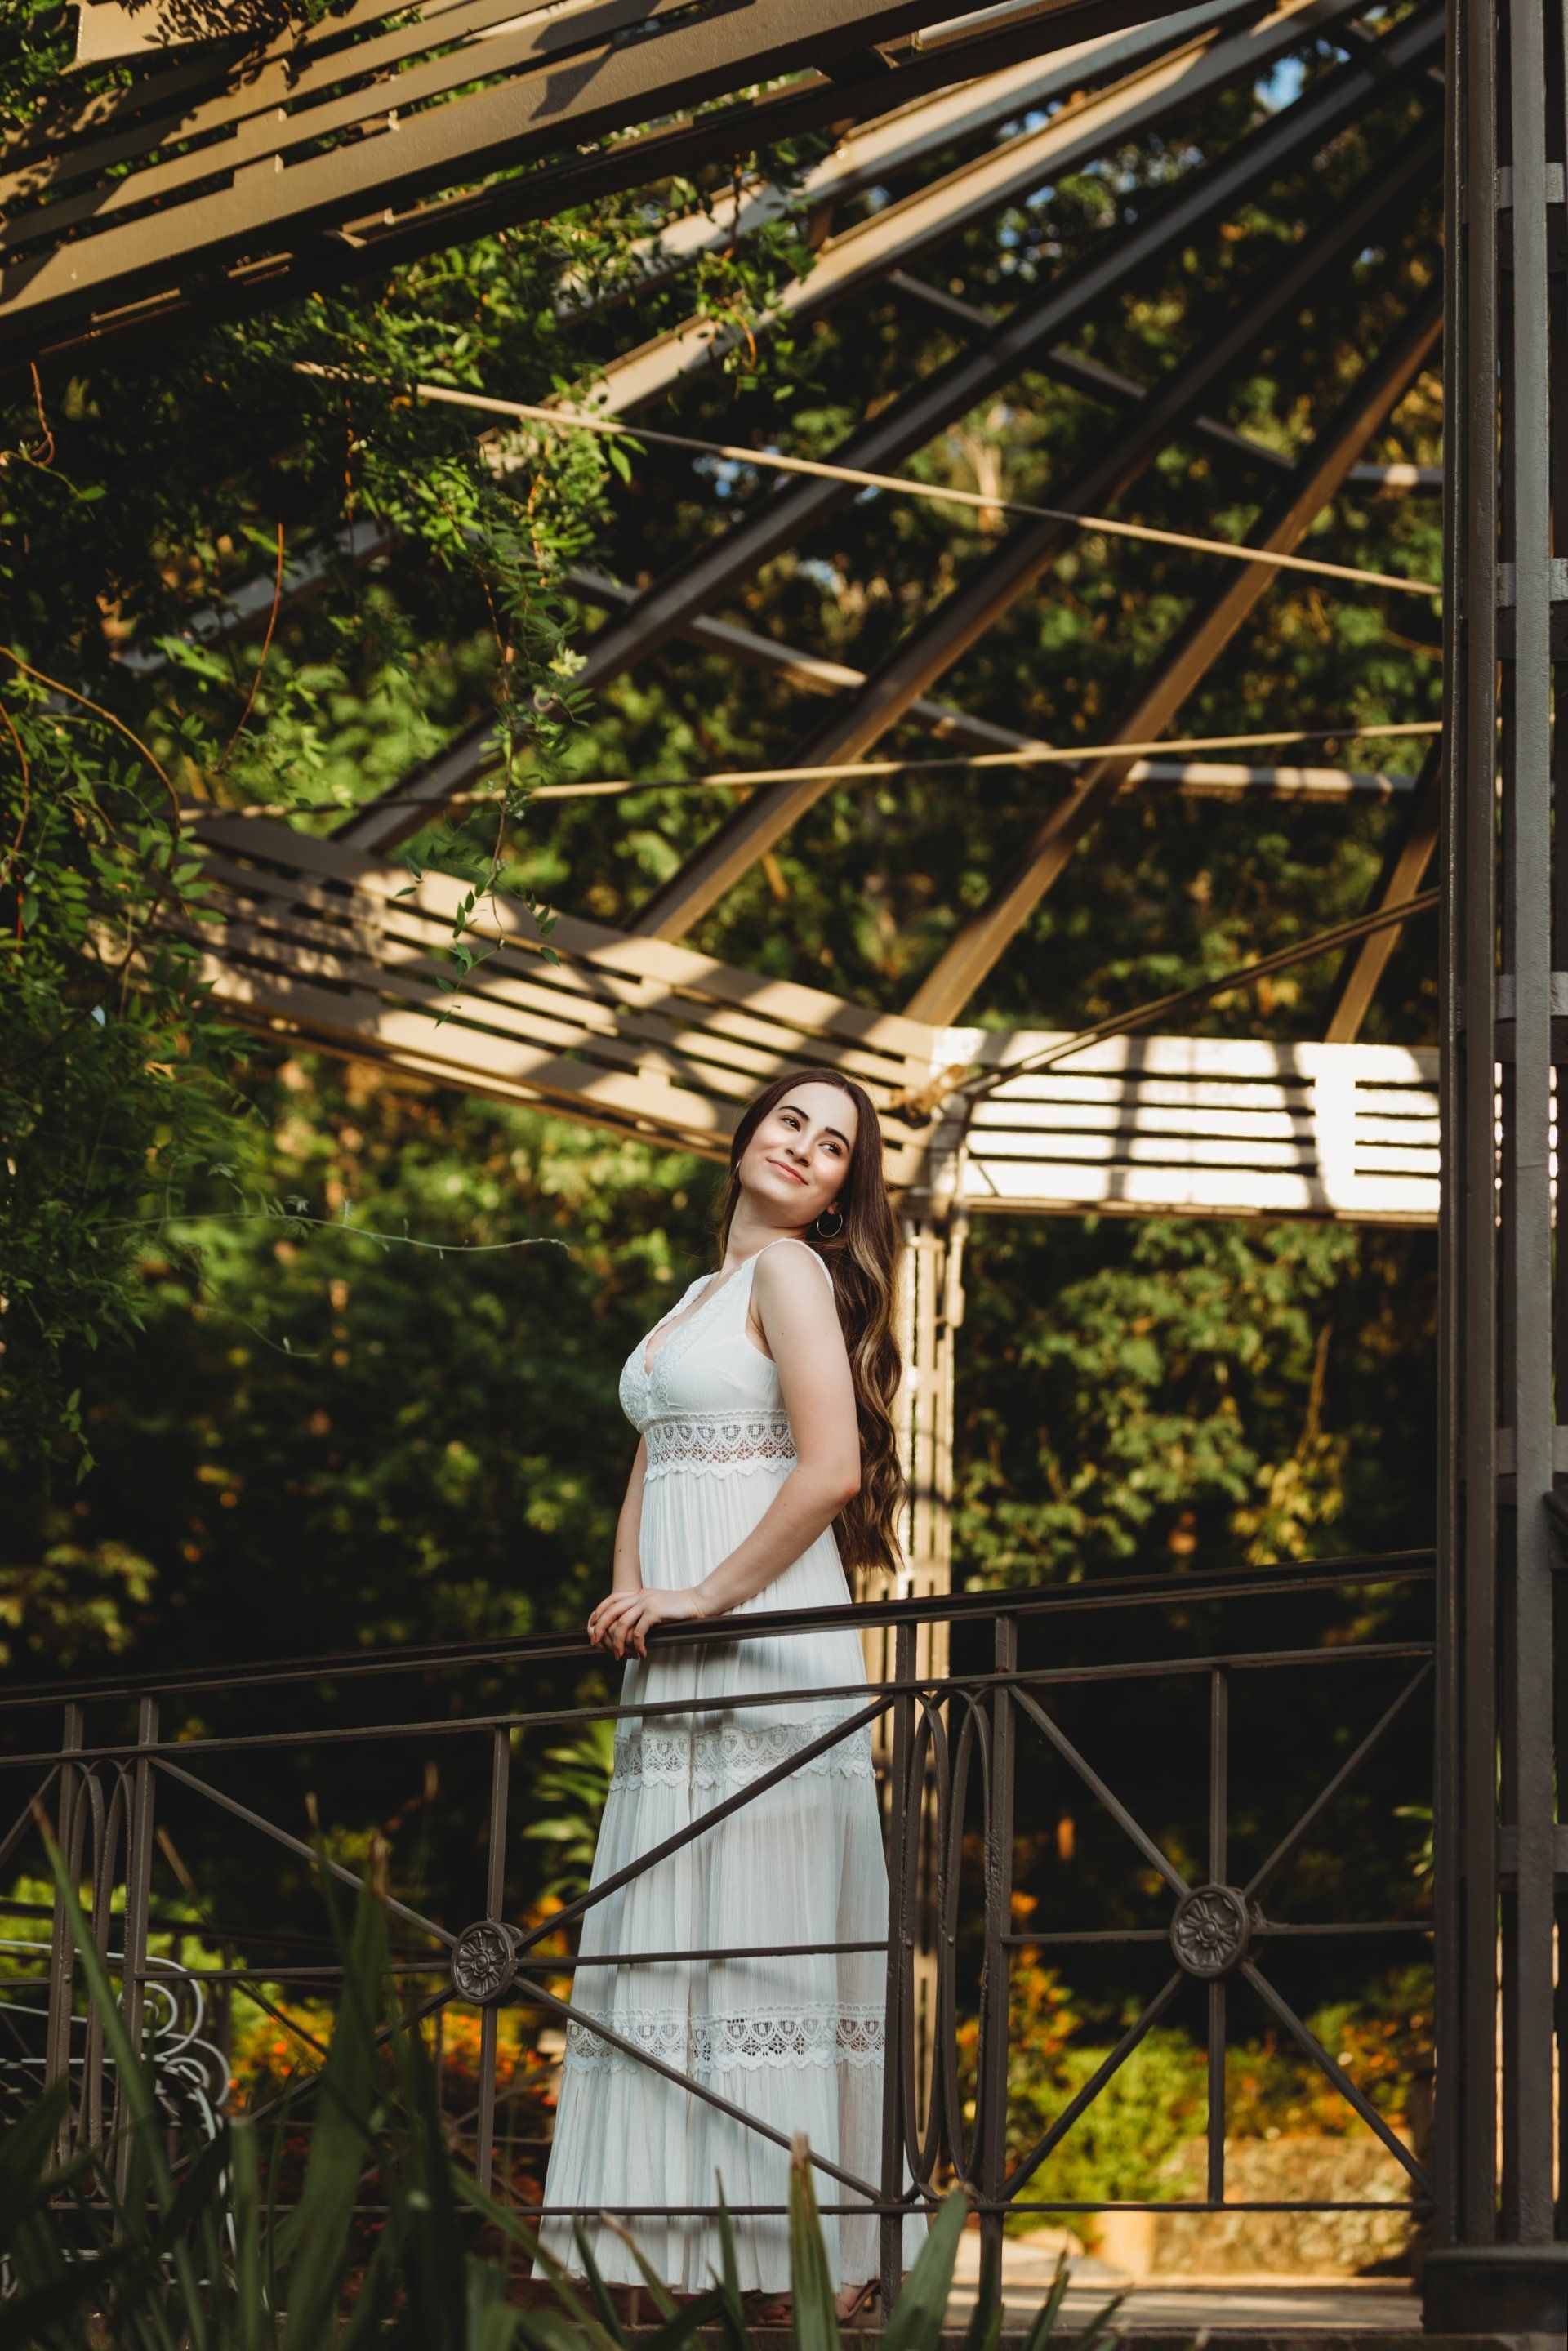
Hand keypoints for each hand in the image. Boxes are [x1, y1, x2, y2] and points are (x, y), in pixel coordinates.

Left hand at [586, 1585, 707, 1658]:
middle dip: (600, 1629)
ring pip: (621, 1624)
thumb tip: (626, 1629)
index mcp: (637, 1593)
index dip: (598, 1613)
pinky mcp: (655, 1612)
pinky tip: (642, 1653)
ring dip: (619, 1643)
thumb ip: (641, 1611)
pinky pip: (639, 1632)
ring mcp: (646, 1602)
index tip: (593, 1627)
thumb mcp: (656, 1605)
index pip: (610, 1600)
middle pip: (610, 1612)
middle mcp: (639, 1596)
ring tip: (620, 1655)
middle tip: (596, 1644)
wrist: (697, 1602)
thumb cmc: (678, 1609)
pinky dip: (638, 1645)